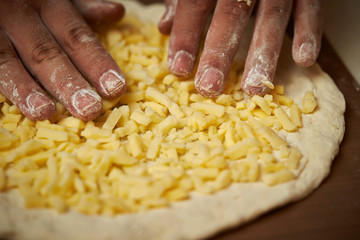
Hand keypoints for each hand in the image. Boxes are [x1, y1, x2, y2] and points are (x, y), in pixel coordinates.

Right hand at [0, 0, 125, 120]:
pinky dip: (5, 84)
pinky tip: (18, 106)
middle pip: (47, 53)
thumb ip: (82, 6)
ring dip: (27, 89)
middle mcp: (21, 14)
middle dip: (69, 83)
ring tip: (44, 113)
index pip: (77, 36)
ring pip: (9, 61)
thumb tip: (117, 12)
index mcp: (49, 3)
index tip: (115, 88)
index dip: (97, 63)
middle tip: (89, 109)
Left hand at [158, 0, 322, 96]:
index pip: (195, 3)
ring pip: (272, 16)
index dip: (186, 35)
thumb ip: (183, 1)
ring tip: (254, 88)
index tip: (179, 68)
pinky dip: (308, 32)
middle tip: (209, 87)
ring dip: (264, 54)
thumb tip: (164, 27)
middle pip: (231, 14)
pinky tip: (304, 59)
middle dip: (219, 52)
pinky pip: (311, 7)